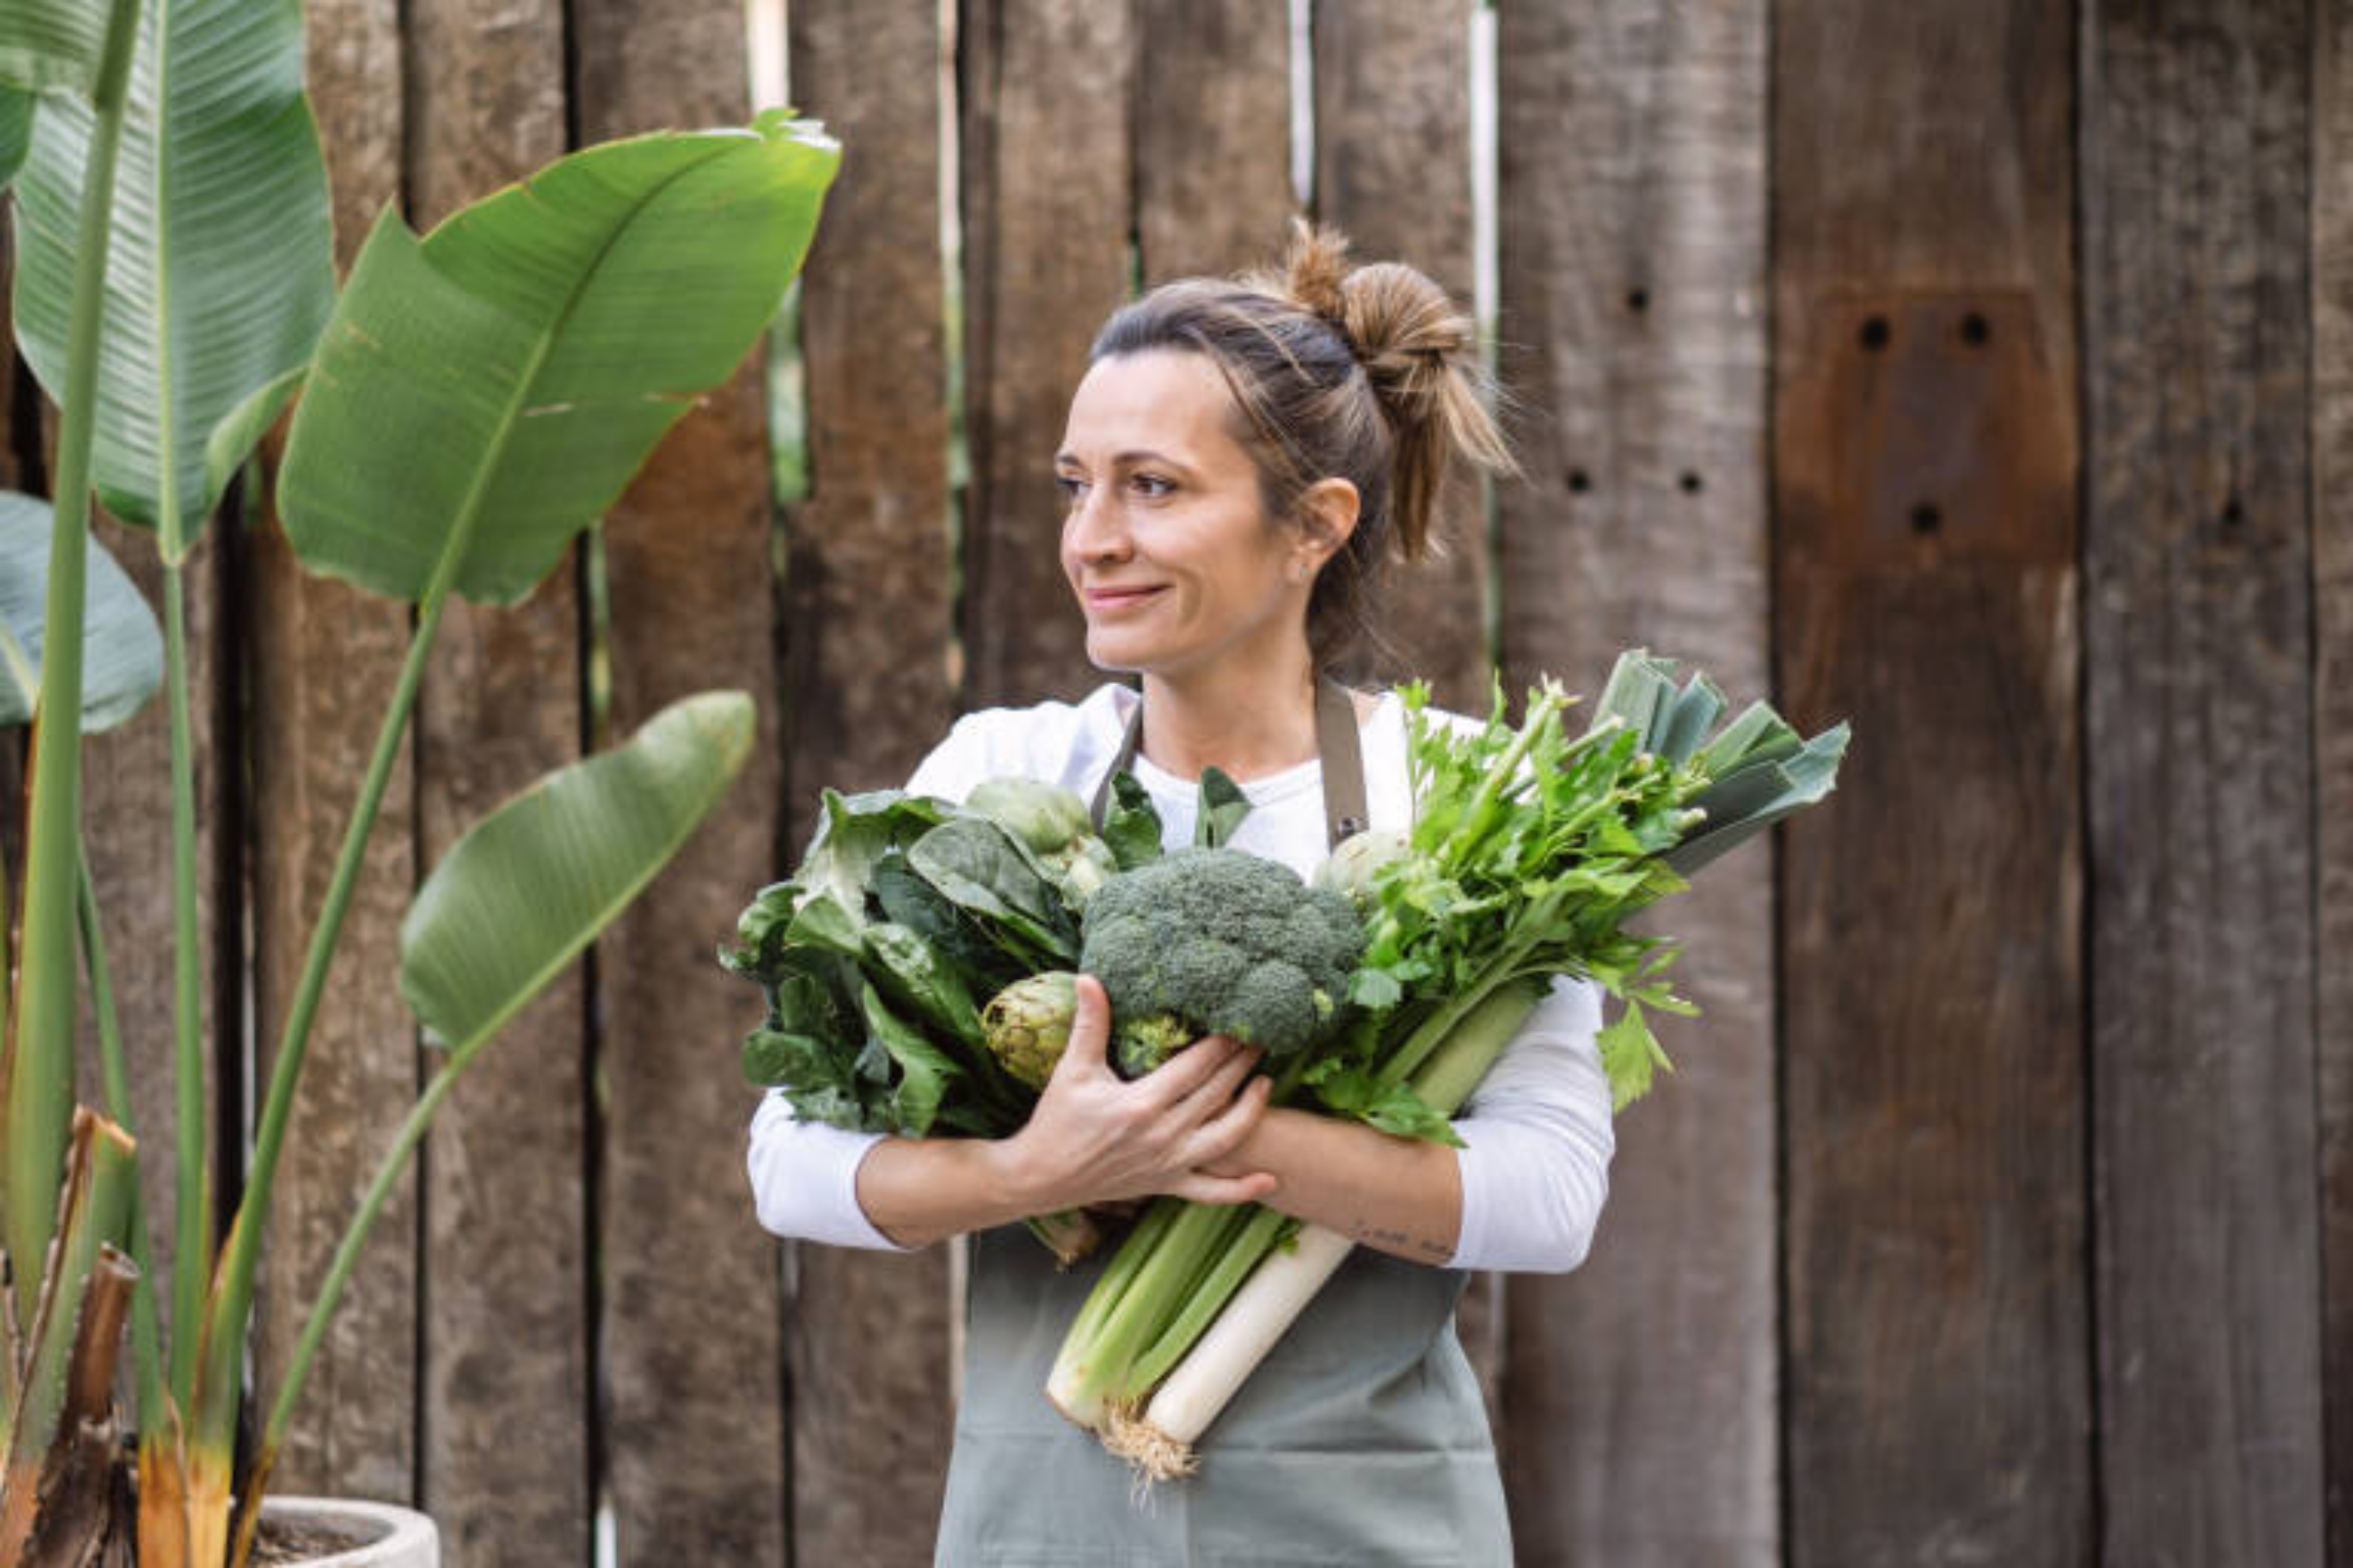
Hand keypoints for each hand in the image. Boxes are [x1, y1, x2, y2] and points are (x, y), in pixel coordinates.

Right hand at [995, 975, 1277, 1211]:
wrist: (1040, 1177)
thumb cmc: (1056, 1120)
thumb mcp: (1073, 1069)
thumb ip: (1089, 1024)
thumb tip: (1089, 978)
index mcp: (1141, 1103)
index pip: (1195, 1066)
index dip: (1222, 1044)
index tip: (1240, 1023)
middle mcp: (1162, 1136)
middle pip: (1216, 1094)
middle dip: (1241, 1065)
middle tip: (1262, 1041)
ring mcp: (1167, 1164)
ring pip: (1225, 1138)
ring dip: (1251, 1111)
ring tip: (1266, 1084)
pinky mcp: (1166, 1186)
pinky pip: (1211, 1193)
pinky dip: (1241, 1190)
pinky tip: (1269, 1180)